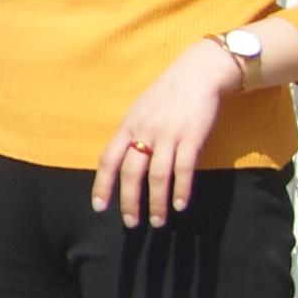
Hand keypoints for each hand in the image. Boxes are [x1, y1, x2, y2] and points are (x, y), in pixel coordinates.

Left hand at [93, 42, 242, 227]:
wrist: (197, 74)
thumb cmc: (166, 94)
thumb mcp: (139, 110)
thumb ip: (131, 134)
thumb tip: (121, 160)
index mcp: (127, 126)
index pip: (108, 159)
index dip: (102, 184)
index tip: (99, 206)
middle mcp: (144, 132)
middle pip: (131, 172)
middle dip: (129, 201)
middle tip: (131, 223)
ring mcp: (168, 135)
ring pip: (158, 176)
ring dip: (156, 202)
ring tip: (156, 222)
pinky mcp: (191, 137)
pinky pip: (184, 169)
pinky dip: (181, 190)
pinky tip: (179, 205)